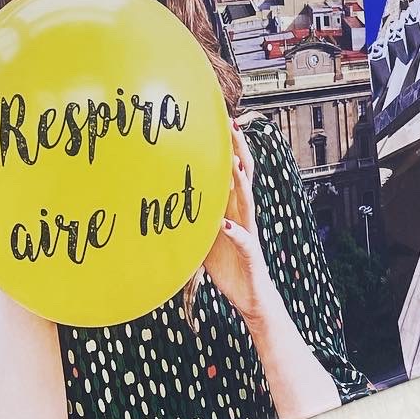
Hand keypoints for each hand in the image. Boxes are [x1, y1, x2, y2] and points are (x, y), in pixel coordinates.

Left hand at [203, 120, 277, 325]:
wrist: (250, 296)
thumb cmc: (227, 265)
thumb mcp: (205, 237)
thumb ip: (195, 216)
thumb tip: (169, 200)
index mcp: (232, 209)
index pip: (231, 171)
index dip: (228, 147)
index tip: (222, 122)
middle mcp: (243, 215)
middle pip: (244, 176)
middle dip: (239, 151)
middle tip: (233, 126)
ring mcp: (249, 233)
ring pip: (247, 203)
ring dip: (241, 184)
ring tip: (235, 166)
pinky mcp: (250, 254)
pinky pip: (243, 241)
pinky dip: (235, 233)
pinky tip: (225, 226)